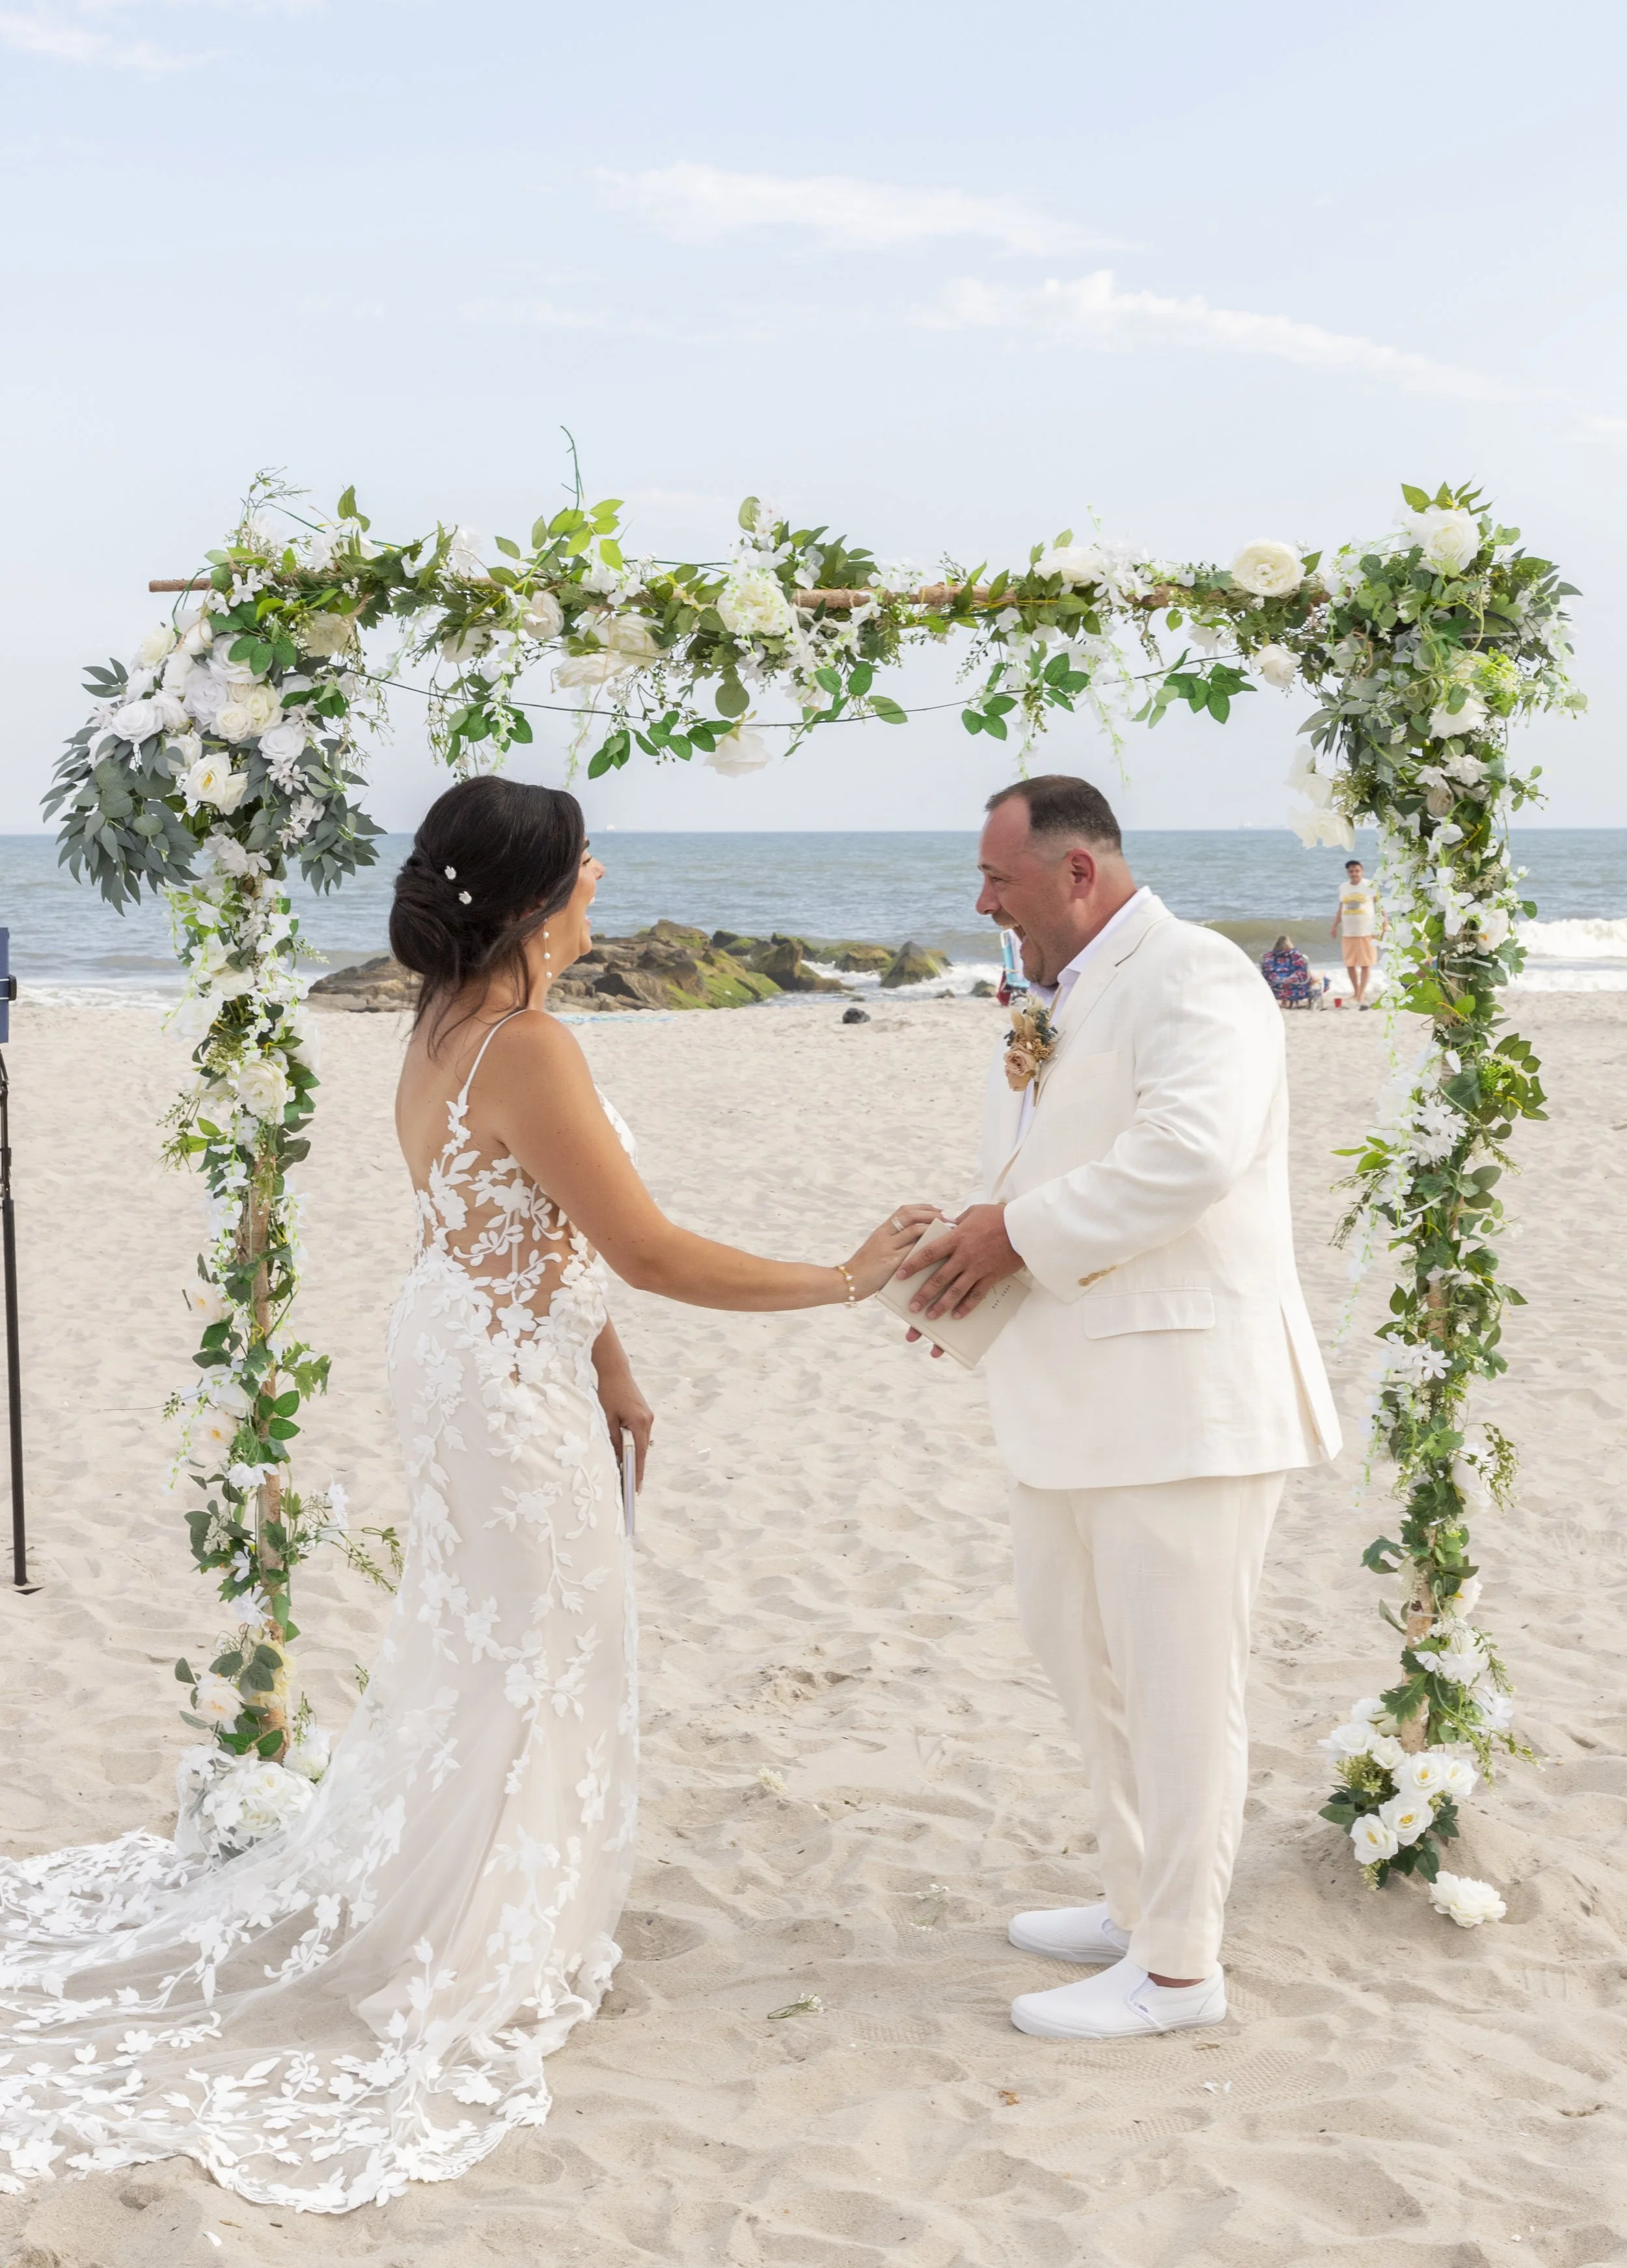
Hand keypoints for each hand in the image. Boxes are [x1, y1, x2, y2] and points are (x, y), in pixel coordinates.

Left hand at [596, 1361, 653, 1488]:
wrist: (616, 1371)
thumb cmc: (608, 1392)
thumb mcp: (607, 1417)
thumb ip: (614, 1438)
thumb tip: (617, 1458)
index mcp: (640, 1422)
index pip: (639, 1454)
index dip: (637, 1473)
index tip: (635, 1489)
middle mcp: (648, 1421)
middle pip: (642, 1450)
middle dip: (636, 1468)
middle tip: (630, 1487)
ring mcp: (648, 1417)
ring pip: (641, 1442)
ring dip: (634, 1456)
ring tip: (626, 1474)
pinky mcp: (644, 1414)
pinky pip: (640, 1434)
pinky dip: (634, 1445)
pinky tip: (627, 1453)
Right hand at [841, 1204, 942, 1299]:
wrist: (847, 1282)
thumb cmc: (864, 1269)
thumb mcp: (877, 1250)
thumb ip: (893, 1243)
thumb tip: (918, 1241)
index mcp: (881, 1231)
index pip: (904, 1211)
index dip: (923, 1208)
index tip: (938, 1209)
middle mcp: (884, 1235)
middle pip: (910, 1215)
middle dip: (932, 1214)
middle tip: (949, 1218)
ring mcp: (887, 1248)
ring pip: (914, 1230)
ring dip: (933, 1228)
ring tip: (949, 1230)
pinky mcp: (891, 1262)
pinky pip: (913, 1251)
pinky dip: (928, 1247)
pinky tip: (940, 1249)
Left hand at [895, 1203, 1020, 1323]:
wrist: (1023, 1226)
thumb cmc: (997, 1216)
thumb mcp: (973, 1212)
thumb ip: (957, 1221)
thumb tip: (947, 1223)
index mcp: (956, 1238)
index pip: (928, 1253)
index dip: (912, 1265)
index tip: (900, 1275)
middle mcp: (964, 1256)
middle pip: (938, 1278)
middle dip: (923, 1294)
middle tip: (911, 1307)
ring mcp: (977, 1268)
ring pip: (955, 1291)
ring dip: (941, 1305)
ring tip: (930, 1316)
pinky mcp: (991, 1277)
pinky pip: (976, 1295)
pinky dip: (966, 1307)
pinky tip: (957, 1316)